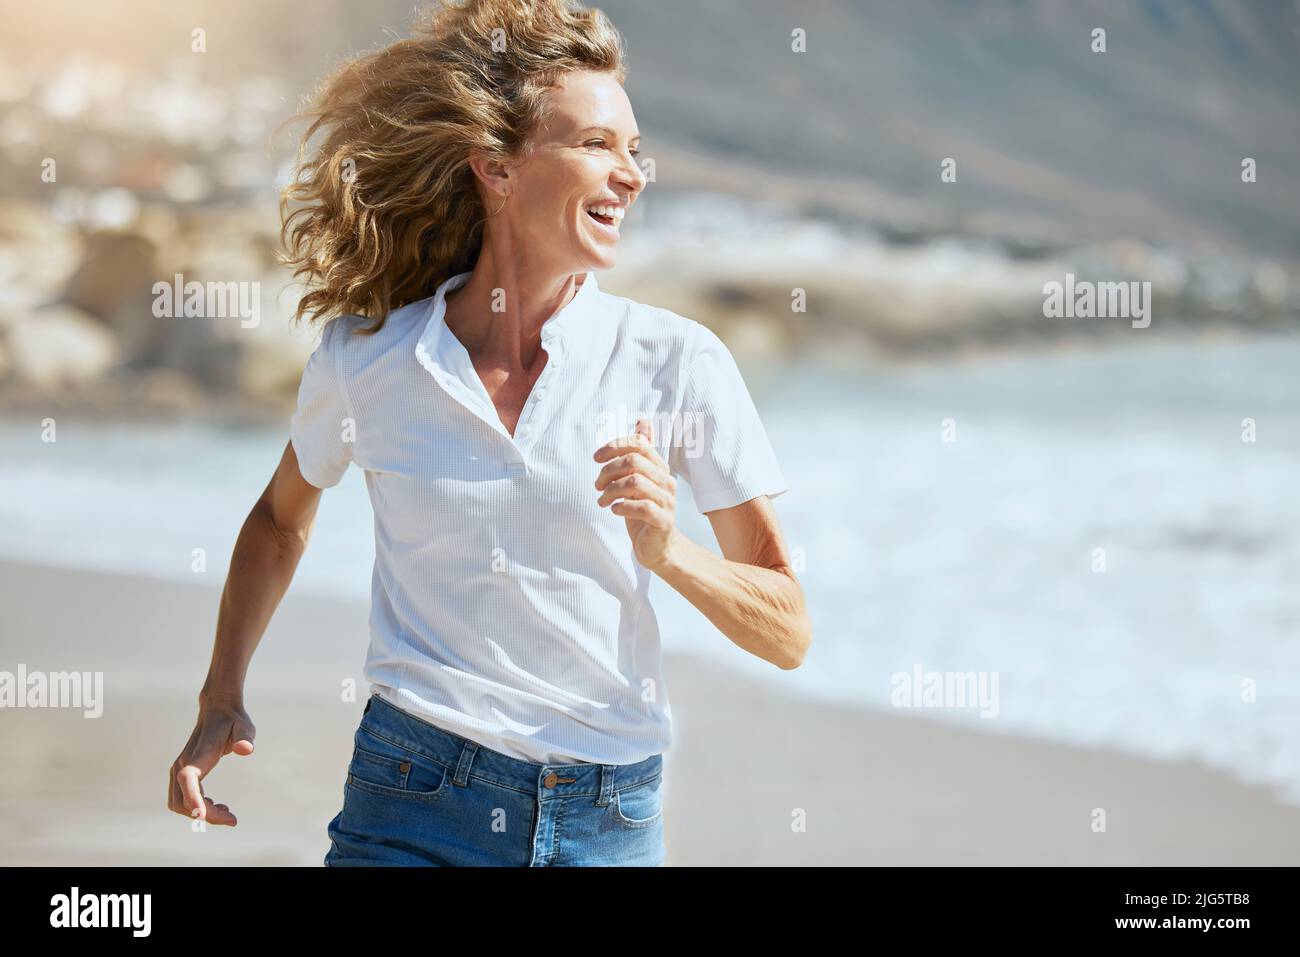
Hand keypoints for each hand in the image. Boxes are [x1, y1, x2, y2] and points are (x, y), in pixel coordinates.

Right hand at [167, 692, 255, 826]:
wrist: (217, 709)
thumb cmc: (234, 720)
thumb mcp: (245, 726)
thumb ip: (245, 737)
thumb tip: (245, 750)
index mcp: (199, 754)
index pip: (187, 778)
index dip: (192, 798)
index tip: (201, 816)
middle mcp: (183, 763)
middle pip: (183, 800)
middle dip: (204, 814)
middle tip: (232, 819)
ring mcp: (179, 769)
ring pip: (179, 803)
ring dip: (200, 812)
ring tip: (227, 813)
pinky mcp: (182, 773)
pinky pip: (182, 798)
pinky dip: (197, 806)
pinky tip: (218, 805)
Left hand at [593, 416, 678, 572]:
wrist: (657, 546)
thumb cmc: (642, 511)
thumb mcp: (638, 479)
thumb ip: (640, 452)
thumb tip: (642, 420)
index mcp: (660, 467)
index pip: (638, 445)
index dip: (615, 447)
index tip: (596, 458)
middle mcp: (667, 481)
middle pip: (634, 462)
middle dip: (608, 471)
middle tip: (596, 485)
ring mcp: (667, 501)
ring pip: (635, 483)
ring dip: (611, 490)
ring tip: (601, 500)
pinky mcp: (663, 521)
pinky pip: (642, 507)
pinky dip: (622, 507)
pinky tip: (614, 510)